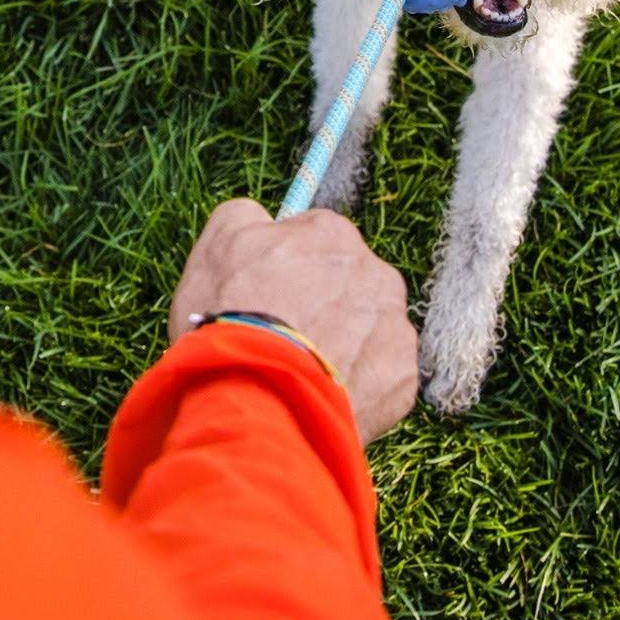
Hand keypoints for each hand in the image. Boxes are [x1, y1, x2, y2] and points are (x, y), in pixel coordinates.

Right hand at [169, 200, 419, 443]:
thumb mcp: (217, 246)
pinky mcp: (403, 379)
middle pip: (349, 285)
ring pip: (367, 332)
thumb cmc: (233, 318)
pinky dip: (356, 388)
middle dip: (323, 307)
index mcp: (334, 235)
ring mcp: (394, 327)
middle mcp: (376, 273)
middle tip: (284, 339)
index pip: (316, 241)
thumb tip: (260, 217)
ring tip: (302, 375)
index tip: (267, 297)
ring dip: (343, 347)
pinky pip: (378, 378)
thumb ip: (245, 217)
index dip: (288, 271)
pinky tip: (323, 397)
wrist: (257, 402)